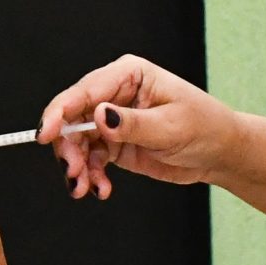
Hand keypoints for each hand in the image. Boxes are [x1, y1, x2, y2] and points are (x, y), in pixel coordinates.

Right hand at [38, 55, 235, 199]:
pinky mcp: (113, 142)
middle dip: (68, 147)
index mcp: (128, 74)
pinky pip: (90, 158)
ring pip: (76, 141)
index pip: (84, 91)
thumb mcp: (171, 127)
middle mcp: (114, 93)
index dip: (59, 112)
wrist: (220, 153)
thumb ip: (132, 123)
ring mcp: (111, 119)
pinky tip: (101, 189)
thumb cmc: (205, 127)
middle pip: (72, 117)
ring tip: (85, 188)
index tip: (45, 134)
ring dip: (77, 166)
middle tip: (73, 174)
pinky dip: (90, 176)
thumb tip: (99, 116)